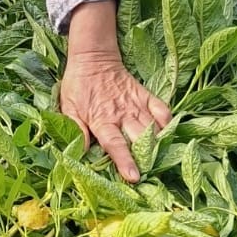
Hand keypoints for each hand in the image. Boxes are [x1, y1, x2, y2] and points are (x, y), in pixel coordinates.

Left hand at [59, 52, 171, 181]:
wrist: (93, 59)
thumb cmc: (78, 86)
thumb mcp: (69, 107)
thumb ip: (76, 129)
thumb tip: (81, 151)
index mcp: (101, 120)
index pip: (115, 144)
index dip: (124, 161)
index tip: (134, 177)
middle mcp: (121, 113)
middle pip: (138, 138)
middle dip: (146, 156)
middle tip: (151, 173)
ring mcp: (135, 104)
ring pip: (152, 126)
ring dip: (158, 143)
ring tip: (161, 159)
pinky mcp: (145, 95)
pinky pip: (161, 109)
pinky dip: (167, 121)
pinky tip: (168, 133)